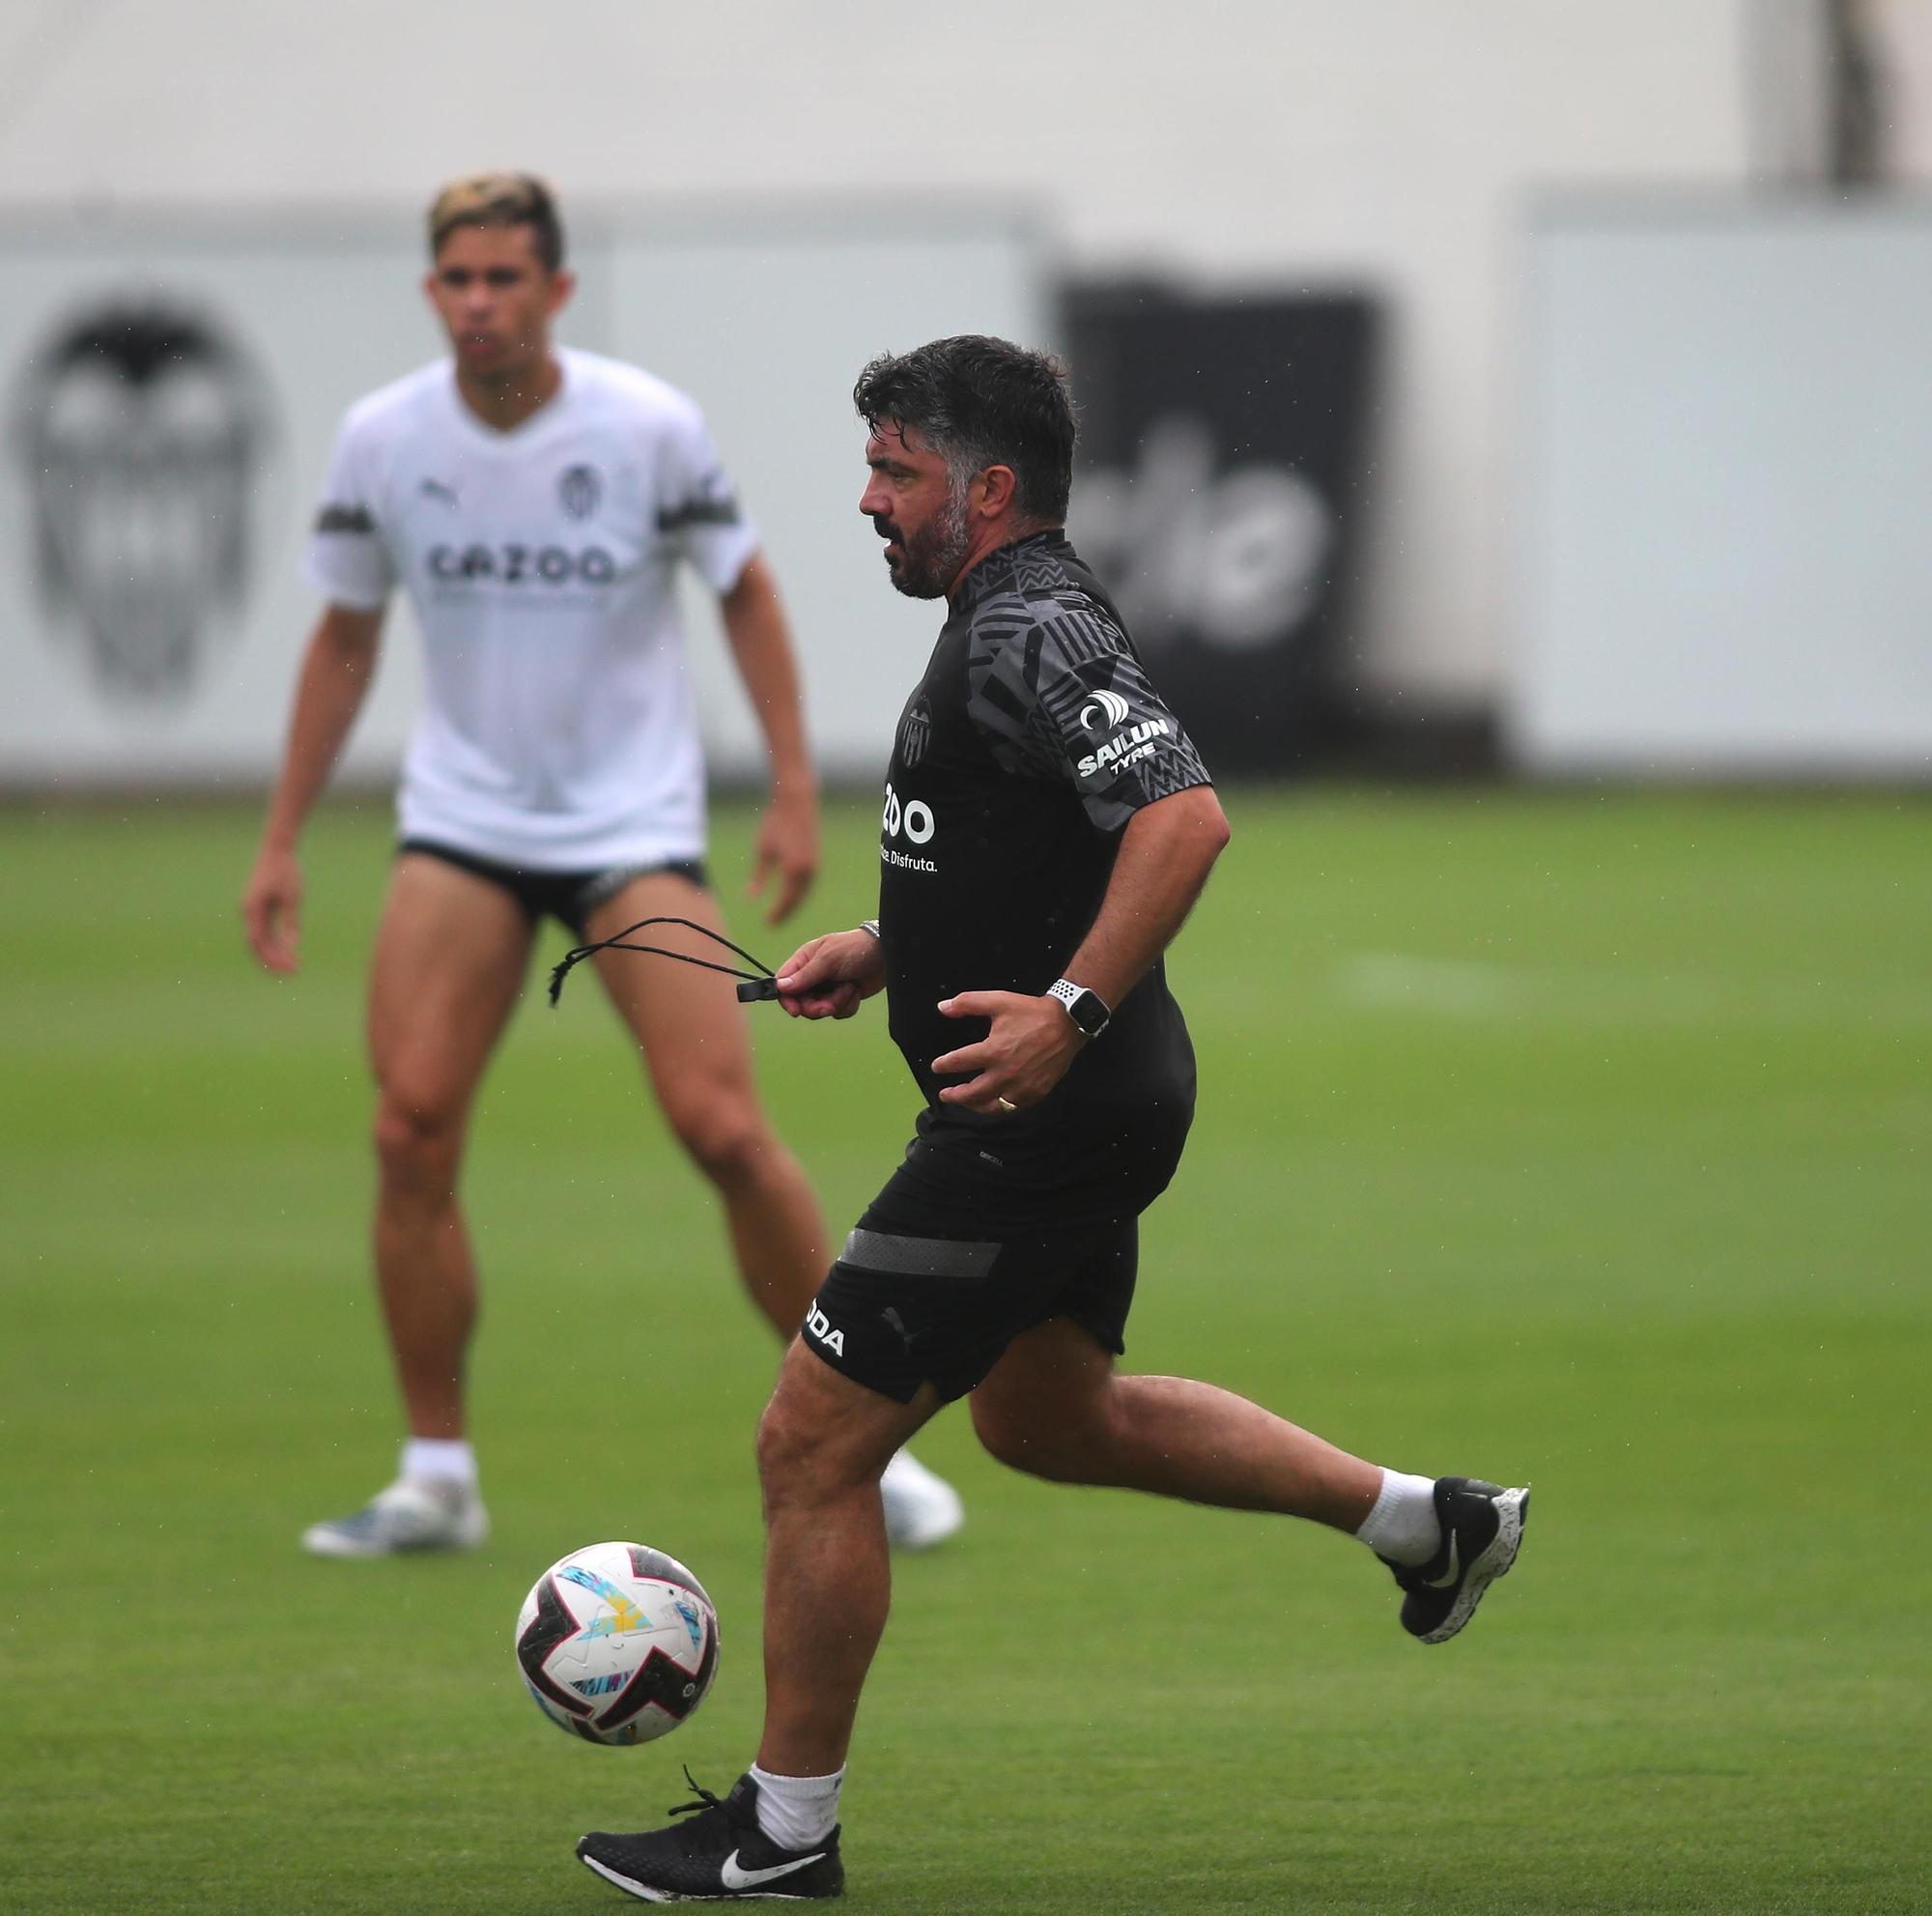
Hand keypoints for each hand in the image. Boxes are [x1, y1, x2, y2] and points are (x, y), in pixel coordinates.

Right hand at [242, 845, 303, 973]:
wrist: (277, 851)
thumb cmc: (286, 871)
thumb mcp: (293, 897)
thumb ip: (291, 921)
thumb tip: (292, 946)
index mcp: (252, 909)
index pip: (258, 941)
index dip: (272, 958)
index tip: (289, 968)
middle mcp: (248, 912)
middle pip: (257, 944)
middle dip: (273, 960)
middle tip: (293, 973)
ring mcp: (252, 911)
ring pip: (261, 940)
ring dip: (275, 954)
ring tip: (294, 967)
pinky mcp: (260, 909)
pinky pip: (266, 931)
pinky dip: (276, 943)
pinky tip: (290, 953)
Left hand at [748, 791, 819, 925]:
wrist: (797, 803)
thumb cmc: (776, 824)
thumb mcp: (763, 851)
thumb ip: (759, 877)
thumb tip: (751, 898)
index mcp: (794, 870)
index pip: (787, 901)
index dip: (777, 914)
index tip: (767, 923)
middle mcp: (808, 871)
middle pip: (797, 901)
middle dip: (785, 913)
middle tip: (772, 923)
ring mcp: (814, 866)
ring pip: (804, 893)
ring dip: (793, 904)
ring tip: (780, 912)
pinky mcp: (816, 860)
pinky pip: (807, 884)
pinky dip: (799, 893)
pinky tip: (789, 894)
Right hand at [774, 928, 885, 1020]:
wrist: (886, 955)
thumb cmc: (855, 949)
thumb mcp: (828, 959)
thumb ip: (805, 975)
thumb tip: (781, 987)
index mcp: (804, 961)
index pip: (784, 983)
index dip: (787, 999)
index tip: (796, 1011)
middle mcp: (813, 976)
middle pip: (802, 1002)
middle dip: (816, 1007)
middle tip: (830, 1006)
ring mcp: (828, 988)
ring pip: (820, 1010)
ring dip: (836, 1003)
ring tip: (849, 988)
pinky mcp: (843, 997)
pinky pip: (838, 1012)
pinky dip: (847, 1005)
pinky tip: (855, 991)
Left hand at [929, 991, 1084, 1113]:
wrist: (1066, 1023)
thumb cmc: (1030, 1012)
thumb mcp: (997, 1000)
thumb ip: (967, 1003)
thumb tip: (942, 1007)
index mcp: (993, 1051)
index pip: (959, 1063)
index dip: (944, 1065)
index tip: (937, 1066)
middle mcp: (1005, 1074)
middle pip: (971, 1093)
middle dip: (954, 1095)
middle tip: (944, 1094)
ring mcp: (1021, 1087)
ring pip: (991, 1106)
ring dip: (973, 1106)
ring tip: (966, 1102)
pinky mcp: (1034, 1093)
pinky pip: (1011, 1107)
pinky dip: (998, 1107)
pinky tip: (992, 1102)